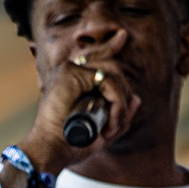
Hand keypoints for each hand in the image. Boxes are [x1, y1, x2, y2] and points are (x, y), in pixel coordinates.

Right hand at [17, 47, 140, 175]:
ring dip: (120, 104)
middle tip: (117, 123)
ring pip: (113, 75)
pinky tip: (110, 123)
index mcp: (72, 80)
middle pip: (111, 66)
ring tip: (112, 128)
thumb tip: (137, 99)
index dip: (111, 46)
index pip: (96, 56)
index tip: (123, 36)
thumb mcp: (102, 131)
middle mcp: (70, 70)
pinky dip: (116, 104)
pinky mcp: (72, 74)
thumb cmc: (71, 145)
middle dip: (123, 94)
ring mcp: (70, 69)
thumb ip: (120, 116)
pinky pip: (109, 82)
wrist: (51, 151)